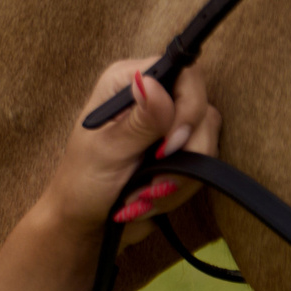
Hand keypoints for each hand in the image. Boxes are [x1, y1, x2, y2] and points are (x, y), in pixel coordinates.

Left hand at [43, 59, 222, 230]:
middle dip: (182, 153)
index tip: (168, 146)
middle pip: (201, 109)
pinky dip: (181, 184)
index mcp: (126, 82)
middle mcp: (152, 94)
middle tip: (152, 182)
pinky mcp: (179, 146)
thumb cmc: (84, 181)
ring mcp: (168, 120)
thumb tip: (152, 83)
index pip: (184, 73)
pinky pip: (202, 160)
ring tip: (143, 194)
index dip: (187, 109)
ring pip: (206, 139)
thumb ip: (138, 121)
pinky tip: (152, 196)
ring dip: (179, 176)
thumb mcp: (109, 151)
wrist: (86, 217)